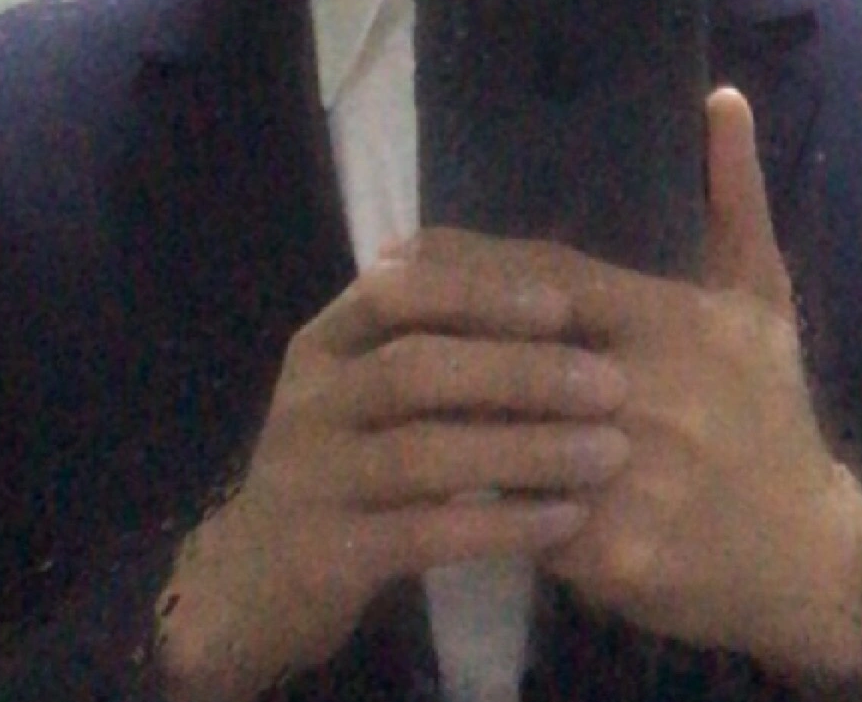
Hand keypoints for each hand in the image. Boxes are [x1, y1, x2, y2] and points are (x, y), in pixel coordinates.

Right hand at [154, 249, 629, 697]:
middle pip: (416, 367)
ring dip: (527, 449)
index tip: (563, 303)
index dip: (480, 293)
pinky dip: (502, 524)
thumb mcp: (364, 386)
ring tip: (609, 452)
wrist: (250, 582)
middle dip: (521, 370)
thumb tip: (541, 278)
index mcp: (325, 343)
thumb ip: (427, 337)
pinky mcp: (327, 556)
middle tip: (611, 384)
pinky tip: (566, 519)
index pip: (396, 290)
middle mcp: (310, 401)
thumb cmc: (341, 463)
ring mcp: (311, 479)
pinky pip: (425, 534)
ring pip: (425, 453)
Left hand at [394, 89, 861, 687]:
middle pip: (511, 350)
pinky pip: (522, 519)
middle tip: (368, 309)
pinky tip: (418, 484)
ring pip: (505, 436)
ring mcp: (630, 473)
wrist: (809, 556)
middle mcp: (648, 388)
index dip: (471, 263)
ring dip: (440, 413)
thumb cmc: (774, 413)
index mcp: (673, 321)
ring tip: (374, 386)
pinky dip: (474, 501)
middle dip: (435, 328)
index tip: (402, 249)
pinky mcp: (615, 552)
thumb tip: (723, 95)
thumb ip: (734, 196)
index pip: (550, 278)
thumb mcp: (763, 298)